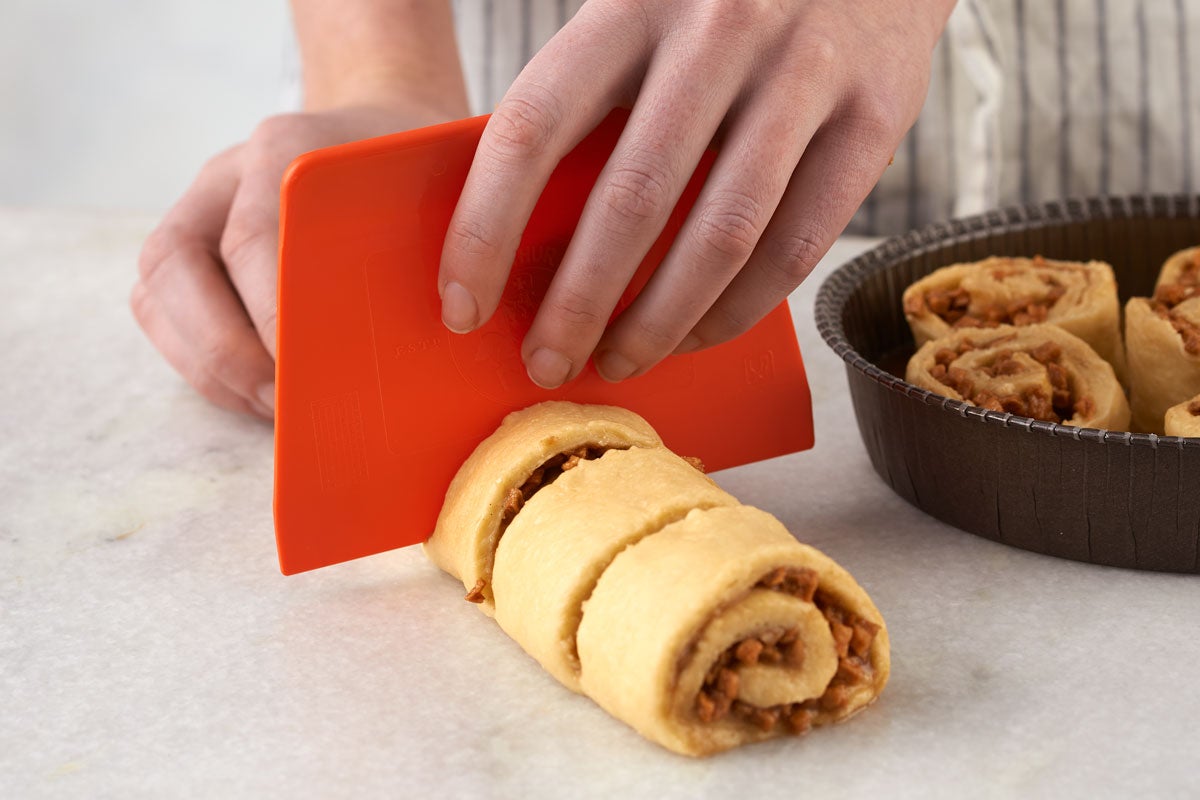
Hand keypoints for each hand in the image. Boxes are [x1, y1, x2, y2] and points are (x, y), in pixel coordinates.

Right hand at [132, 103, 460, 417]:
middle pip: (174, 263)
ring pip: (156, 292)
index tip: (311, 373)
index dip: (272, 316)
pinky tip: (258, 395)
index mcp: (286, 149)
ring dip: (209, 366)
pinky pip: (159, 311)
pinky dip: (200, 363)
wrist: (381, 131)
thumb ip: (432, 245)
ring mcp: (197, 208)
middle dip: (224, 352)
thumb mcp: (439, 191)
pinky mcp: (186, 247)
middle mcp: (226, 174)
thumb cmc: (417, 174)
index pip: (253, 240)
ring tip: (274, 410)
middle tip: (285, 405)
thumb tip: (441, 329)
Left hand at [439, 0, 952, 387]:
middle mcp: (718, 31)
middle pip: (631, 199)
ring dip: (659, 322)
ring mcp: (804, 74)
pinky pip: (799, 244)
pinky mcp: (875, 118)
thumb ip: (594, 90)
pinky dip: (740, 309)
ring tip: (619, 362)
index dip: (485, 228)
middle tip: (546, 363)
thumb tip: (523, 227)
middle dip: (577, 304)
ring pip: (722, 237)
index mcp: (632, 2)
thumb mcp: (647, 7)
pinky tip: (698, 335)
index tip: (461, 305)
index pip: (534, 126)